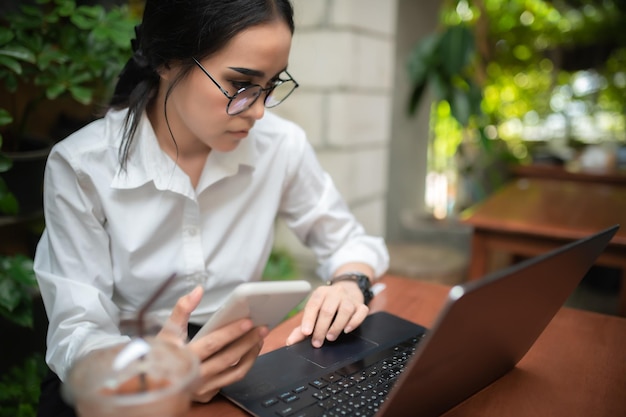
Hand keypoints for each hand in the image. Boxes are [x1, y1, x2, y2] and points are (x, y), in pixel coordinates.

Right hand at [160, 286, 268, 402]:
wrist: (152, 382)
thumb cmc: (162, 352)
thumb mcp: (168, 330)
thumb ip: (182, 308)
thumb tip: (198, 290)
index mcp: (184, 359)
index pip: (213, 344)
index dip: (231, 332)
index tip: (248, 321)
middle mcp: (194, 377)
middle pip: (228, 358)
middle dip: (248, 342)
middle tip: (262, 328)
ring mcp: (202, 388)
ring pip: (234, 372)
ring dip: (251, 355)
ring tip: (259, 339)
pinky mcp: (208, 395)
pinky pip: (231, 380)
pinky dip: (244, 365)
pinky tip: (250, 352)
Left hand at [286, 280, 368, 347]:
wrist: (348, 290)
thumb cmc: (327, 305)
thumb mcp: (314, 312)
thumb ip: (302, 328)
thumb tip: (291, 341)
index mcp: (320, 293)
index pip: (313, 305)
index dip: (309, 319)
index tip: (306, 332)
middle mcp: (335, 293)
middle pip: (328, 310)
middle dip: (321, 328)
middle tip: (317, 342)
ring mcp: (349, 298)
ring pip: (345, 310)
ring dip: (337, 326)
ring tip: (330, 337)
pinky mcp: (361, 305)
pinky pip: (361, 312)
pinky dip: (354, 322)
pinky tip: (347, 330)